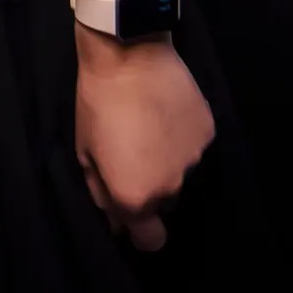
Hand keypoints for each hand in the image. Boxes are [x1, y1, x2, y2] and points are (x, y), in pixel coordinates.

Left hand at [75, 32, 215, 250]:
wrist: (129, 52)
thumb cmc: (97, 102)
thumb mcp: (85, 151)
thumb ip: (102, 192)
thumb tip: (115, 219)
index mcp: (136, 196)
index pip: (150, 241)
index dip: (139, 231)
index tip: (130, 211)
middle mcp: (170, 187)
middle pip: (164, 204)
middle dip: (150, 188)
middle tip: (133, 153)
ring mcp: (193, 160)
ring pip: (181, 173)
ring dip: (167, 160)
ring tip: (150, 125)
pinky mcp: (207, 133)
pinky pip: (193, 145)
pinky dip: (182, 136)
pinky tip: (166, 111)